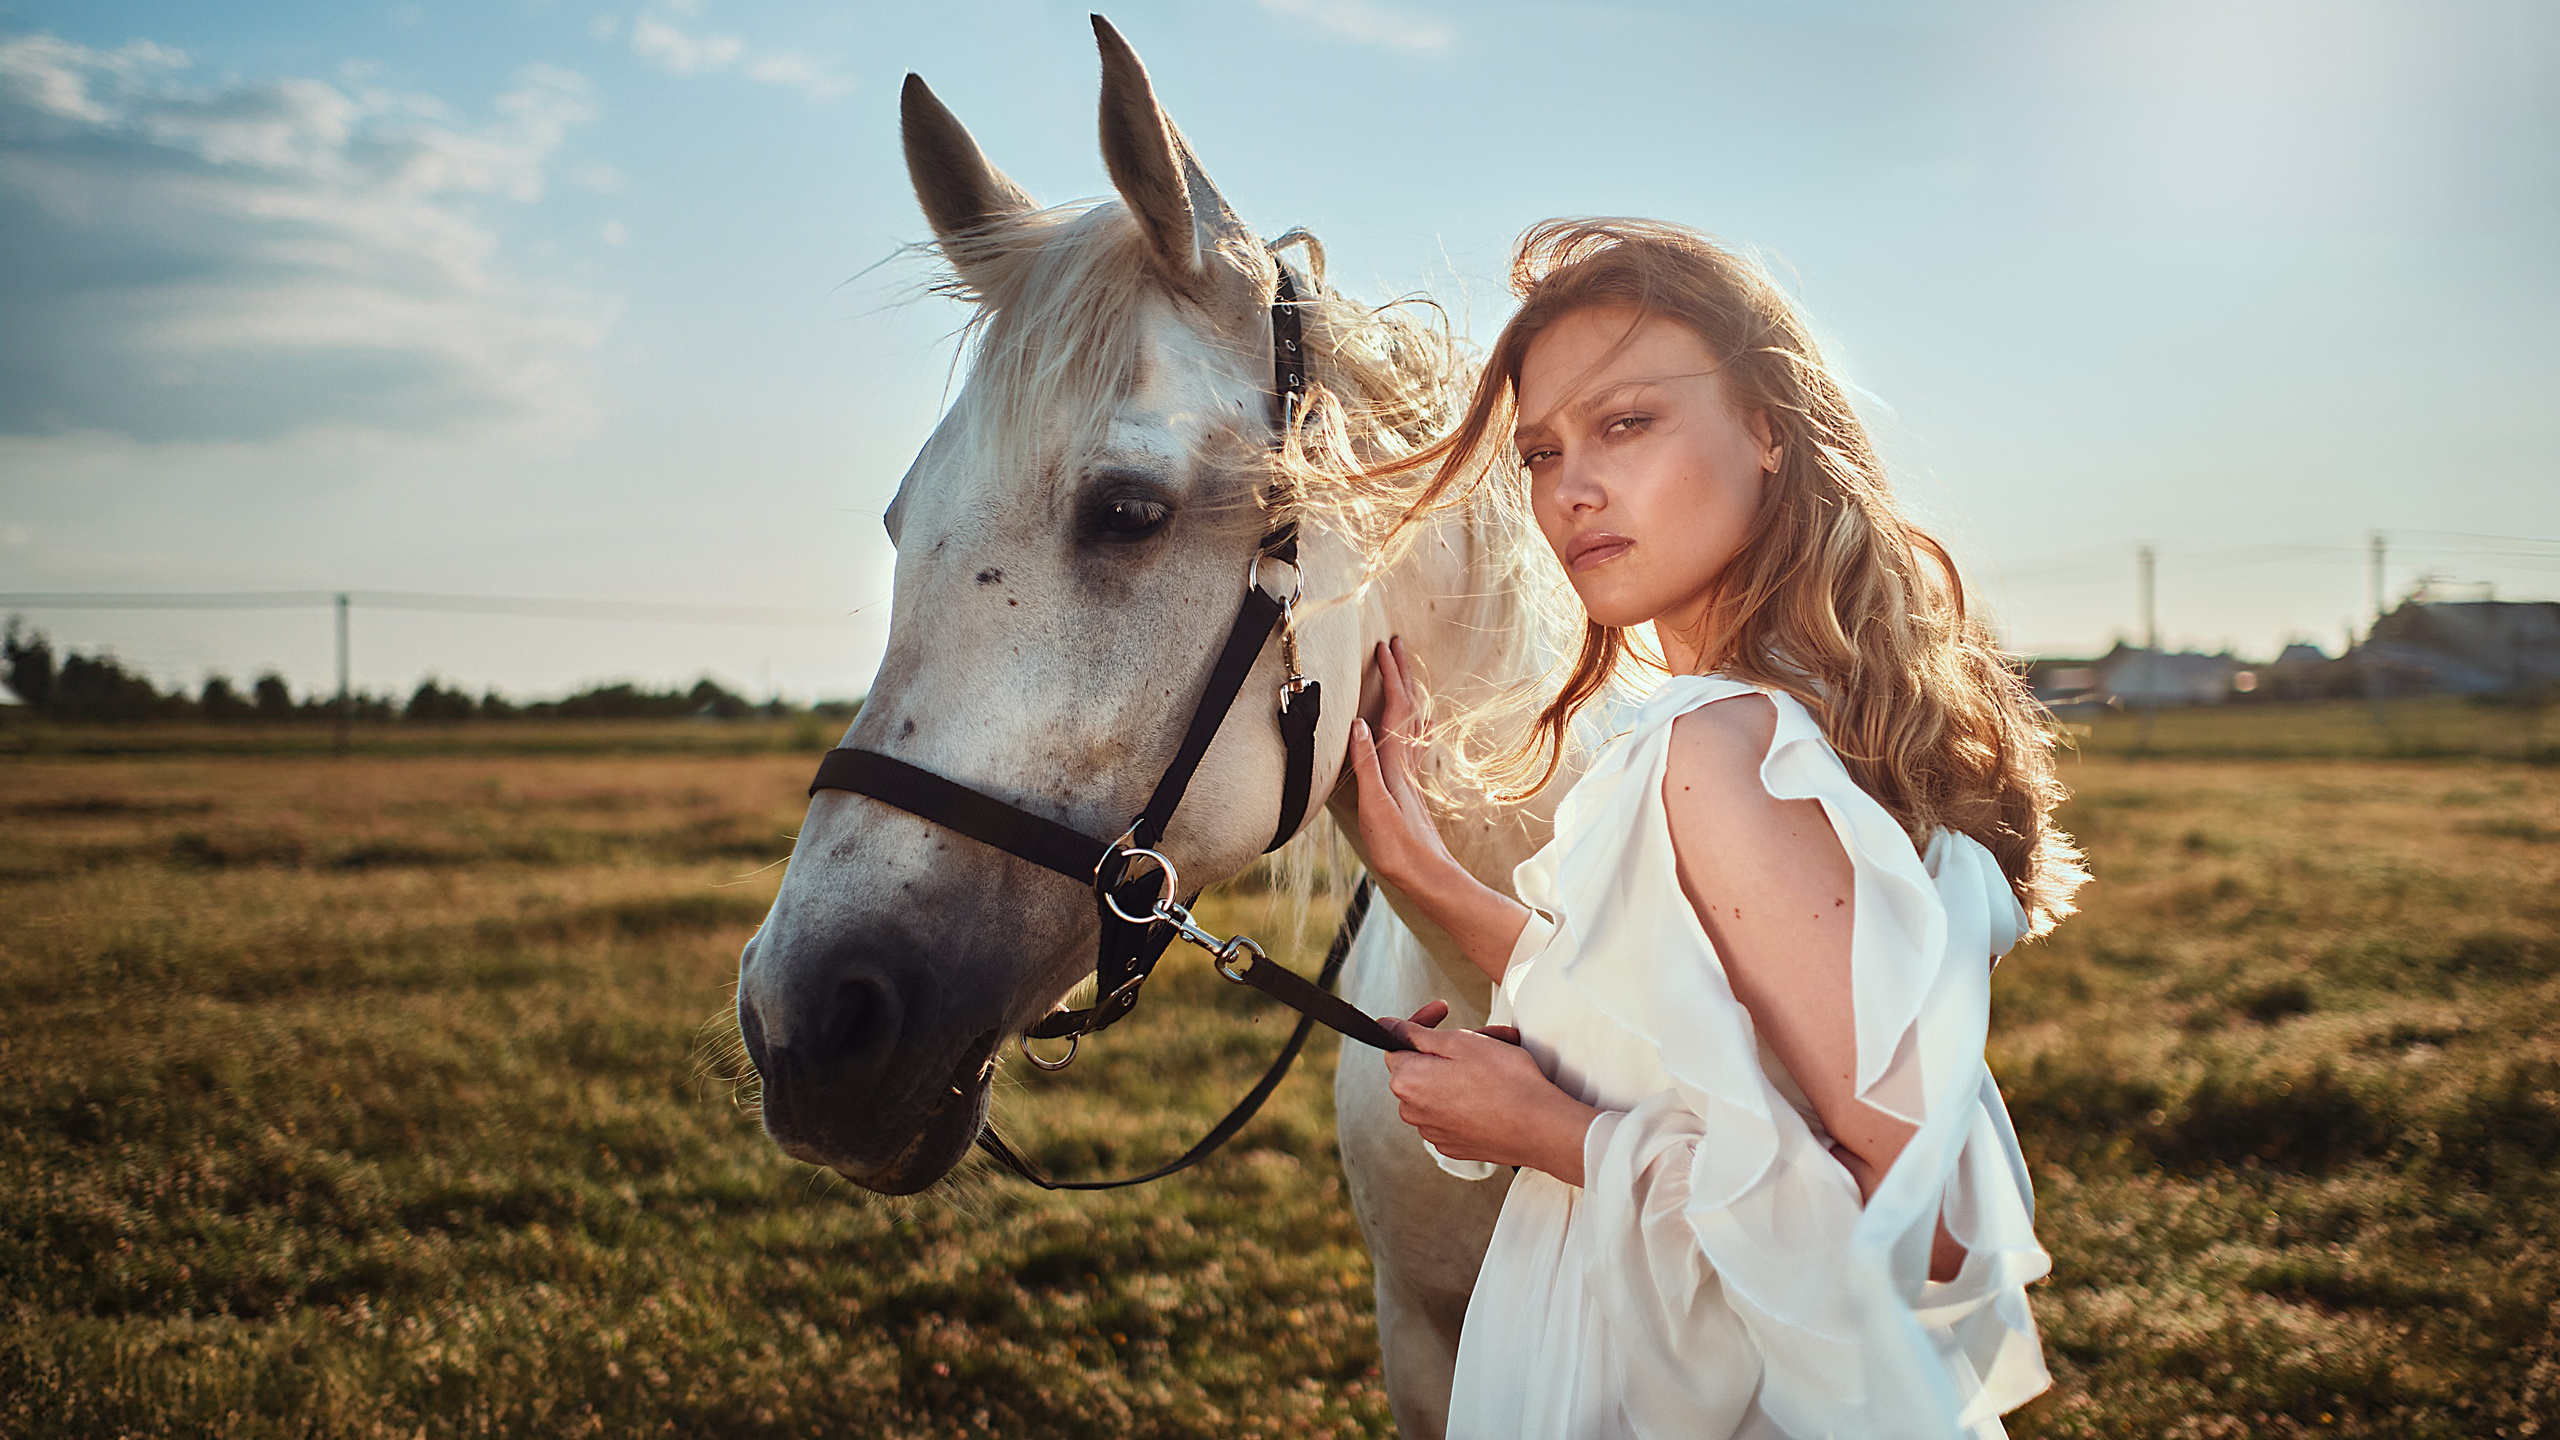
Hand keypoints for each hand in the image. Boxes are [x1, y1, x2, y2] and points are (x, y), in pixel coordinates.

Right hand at [1346, 636, 1462, 896]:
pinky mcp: (1411, 788)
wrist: (1428, 877)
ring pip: (1413, 723)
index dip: (1390, 676)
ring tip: (1403, 673)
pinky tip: (1416, 726)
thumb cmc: (1399, 848)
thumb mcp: (1374, 807)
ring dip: (1408, 693)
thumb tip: (1357, 723)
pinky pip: (1413, 743)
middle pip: (1409, 709)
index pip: (1394, 709)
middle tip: (1395, 644)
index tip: (1383, 647)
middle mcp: (1408, 764)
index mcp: (1396, 764)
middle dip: (1402, 674)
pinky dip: (1412, 723)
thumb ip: (1366, 764)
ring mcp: (1412, 776)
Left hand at [1379, 1002, 1598, 1184]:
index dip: (1422, 1022)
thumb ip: (1417, 1033)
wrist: (1540, 1128)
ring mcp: (1433, 1131)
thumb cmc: (1506, 1082)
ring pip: (1440, 1087)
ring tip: (1500, 1058)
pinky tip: (1496, 1089)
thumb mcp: (1460, 1042)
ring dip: (1464, 1069)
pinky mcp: (1454, 1144)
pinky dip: (1469, 1096)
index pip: (1398, 1042)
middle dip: (1451, 1046)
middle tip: (1486, 1037)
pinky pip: (1453, 1111)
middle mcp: (1412, 1110)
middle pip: (1423, 1065)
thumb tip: (1387, 1026)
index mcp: (1407, 1081)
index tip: (1444, 1011)